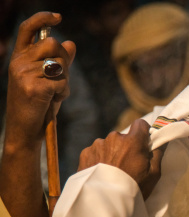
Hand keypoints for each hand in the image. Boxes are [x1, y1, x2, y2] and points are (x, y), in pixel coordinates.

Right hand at [4, 12, 75, 151]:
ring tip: (55, 93)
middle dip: (65, 60)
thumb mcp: (49, 80)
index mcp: (19, 57)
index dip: (42, 18)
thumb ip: (60, 62)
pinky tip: (53, 101)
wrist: (25, 131)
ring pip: (60, 64)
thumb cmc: (38, 105)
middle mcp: (18, 62)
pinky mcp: (34, 87)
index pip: (28, 29)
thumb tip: (71, 43)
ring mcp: (24, 74)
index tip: (58, 17)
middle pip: (54, 44)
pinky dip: (64, 92)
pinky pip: (62, 82)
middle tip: (60, 79)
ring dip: (65, 79)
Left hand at [78, 119, 164, 199]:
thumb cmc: (133, 188)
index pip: (140, 124)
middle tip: (127, 164)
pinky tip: (101, 173)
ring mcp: (97, 145)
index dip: (143, 133)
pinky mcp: (85, 153)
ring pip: (108, 144)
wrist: (104, 203)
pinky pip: (95, 151)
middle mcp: (114, 138)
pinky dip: (99, 159)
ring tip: (112, 171)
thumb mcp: (154, 175)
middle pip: (123, 137)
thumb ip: (158, 154)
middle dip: (126, 146)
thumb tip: (160, 142)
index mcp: (132, 141)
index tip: (143, 144)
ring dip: (111, 152)